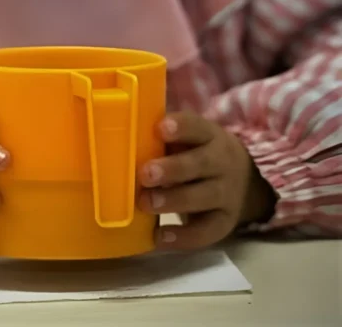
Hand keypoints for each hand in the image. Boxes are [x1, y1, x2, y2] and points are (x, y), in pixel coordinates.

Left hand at [138, 112, 276, 249]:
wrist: (245, 181)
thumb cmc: (196, 155)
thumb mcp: (187, 141)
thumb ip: (160, 141)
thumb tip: (120, 140)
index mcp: (209, 136)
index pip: (198, 127)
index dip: (181, 127)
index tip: (160, 128)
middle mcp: (222, 162)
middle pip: (201, 163)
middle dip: (172, 169)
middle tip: (145, 175)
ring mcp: (227, 193)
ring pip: (204, 196)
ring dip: (174, 200)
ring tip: (146, 203)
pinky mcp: (226, 220)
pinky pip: (207, 231)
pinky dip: (184, 237)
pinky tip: (159, 237)